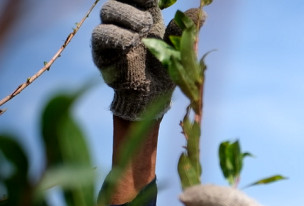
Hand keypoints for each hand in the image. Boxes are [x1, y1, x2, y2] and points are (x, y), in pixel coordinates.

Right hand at [91, 0, 203, 120]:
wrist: (152, 97)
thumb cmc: (165, 69)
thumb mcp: (178, 48)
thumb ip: (185, 30)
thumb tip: (202, 12)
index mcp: (145, 15)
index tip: (157, 0)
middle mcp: (126, 20)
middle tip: (151, 15)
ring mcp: (112, 33)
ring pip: (109, 10)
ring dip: (127, 15)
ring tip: (144, 27)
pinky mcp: (102, 50)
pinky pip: (101, 34)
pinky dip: (116, 34)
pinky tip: (131, 41)